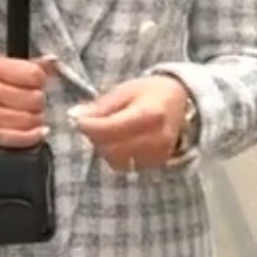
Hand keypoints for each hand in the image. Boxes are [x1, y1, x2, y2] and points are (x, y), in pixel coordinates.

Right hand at [0, 54, 57, 148]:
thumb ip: (22, 64)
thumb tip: (52, 62)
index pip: (32, 75)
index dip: (40, 79)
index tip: (36, 81)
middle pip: (34, 99)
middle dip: (38, 99)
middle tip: (32, 98)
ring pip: (29, 120)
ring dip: (36, 117)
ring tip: (30, 113)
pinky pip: (17, 139)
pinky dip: (32, 136)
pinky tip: (36, 131)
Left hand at [68, 75, 188, 171]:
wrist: (180, 100)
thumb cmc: (150, 92)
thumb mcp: (124, 91)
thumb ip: (101, 106)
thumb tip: (75, 116)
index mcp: (149, 115)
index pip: (109, 129)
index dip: (88, 126)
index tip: (77, 119)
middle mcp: (156, 138)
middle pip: (111, 149)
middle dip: (96, 137)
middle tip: (91, 123)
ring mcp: (159, 154)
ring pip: (117, 161)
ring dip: (106, 148)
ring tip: (108, 131)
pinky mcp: (157, 163)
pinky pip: (128, 166)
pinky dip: (118, 155)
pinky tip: (121, 140)